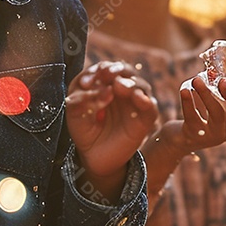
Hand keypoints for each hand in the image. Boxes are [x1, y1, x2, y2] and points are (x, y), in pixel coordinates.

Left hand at [66, 61, 157, 179]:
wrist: (95, 156)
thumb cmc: (85, 130)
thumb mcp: (75, 114)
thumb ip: (80, 100)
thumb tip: (96, 89)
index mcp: (104, 82)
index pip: (104, 68)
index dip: (95, 71)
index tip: (85, 83)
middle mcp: (122, 88)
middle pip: (124, 70)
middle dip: (115, 69)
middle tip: (106, 73)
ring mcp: (135, 101)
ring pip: (139, 84)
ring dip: (129, 83)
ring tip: (119, 86)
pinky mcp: (145, 117)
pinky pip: (150, 105)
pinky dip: (145, 100)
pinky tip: (137, 98)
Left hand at [156, 70, 225, 155]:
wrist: (183, 139)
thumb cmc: (202, 114)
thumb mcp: (214, 101)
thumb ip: (216, 87)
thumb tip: (211, 69)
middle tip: (222, 80)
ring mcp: (214, 134)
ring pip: (217, 113)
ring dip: (207, 94)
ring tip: (196, 80)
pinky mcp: (196, 136)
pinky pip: (194, 118)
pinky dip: (188, 103)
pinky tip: (184, 90)